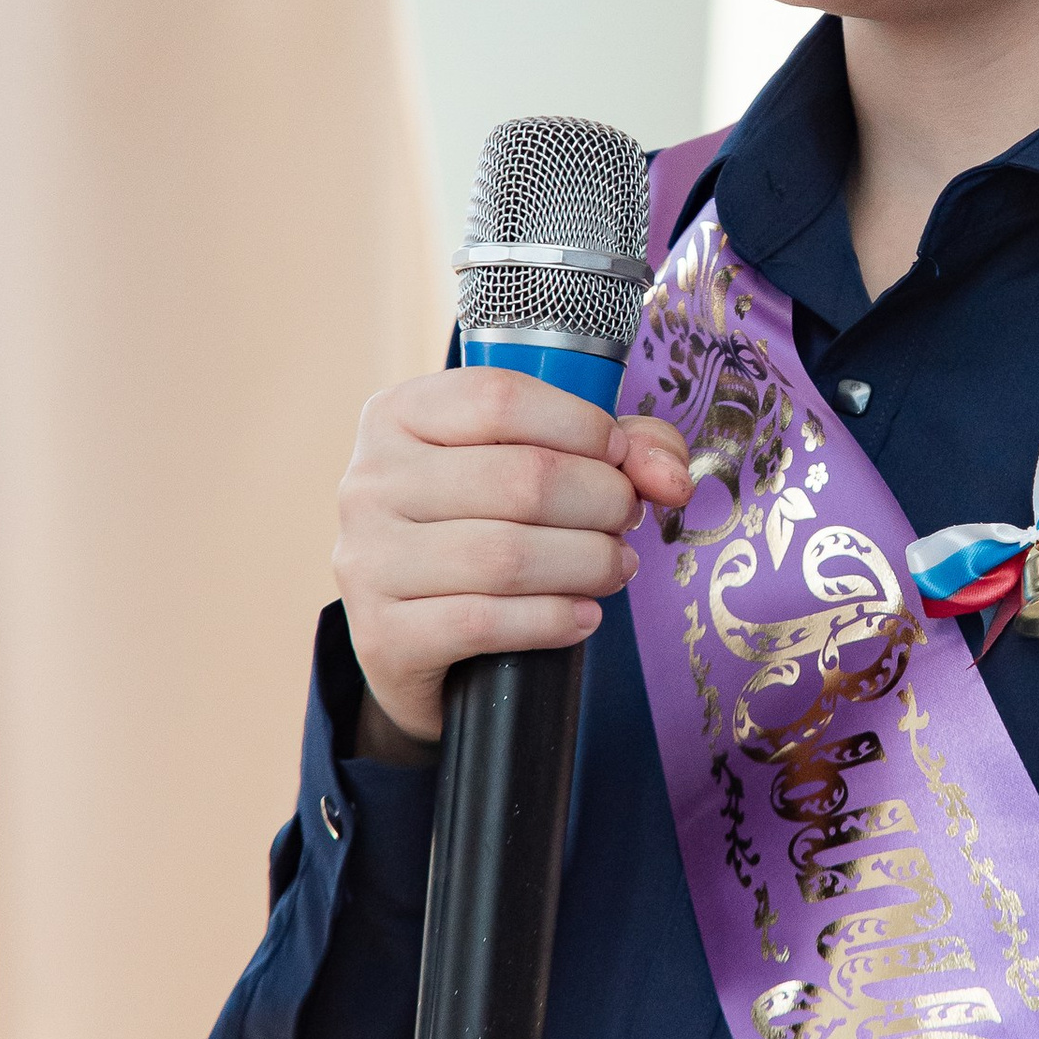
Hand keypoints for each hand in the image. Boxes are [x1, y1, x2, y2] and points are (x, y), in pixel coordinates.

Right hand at [335, 367, 692, 752]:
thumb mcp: (536, 464)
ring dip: (588, 563)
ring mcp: (367, 559)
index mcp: (399, 415)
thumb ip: (619, 446)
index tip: (621, 457)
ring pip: (506, 555)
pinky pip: (485, 621)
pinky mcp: (382, 634)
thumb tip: (670, 476)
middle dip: (601, 501)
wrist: (413, 640)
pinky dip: (553, 619)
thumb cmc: (482, 529)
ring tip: (617, 567)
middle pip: (520, 479)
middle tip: (628, 521)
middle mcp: (370, 480)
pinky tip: (583, 616)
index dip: (582, 426)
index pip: (501, 398)